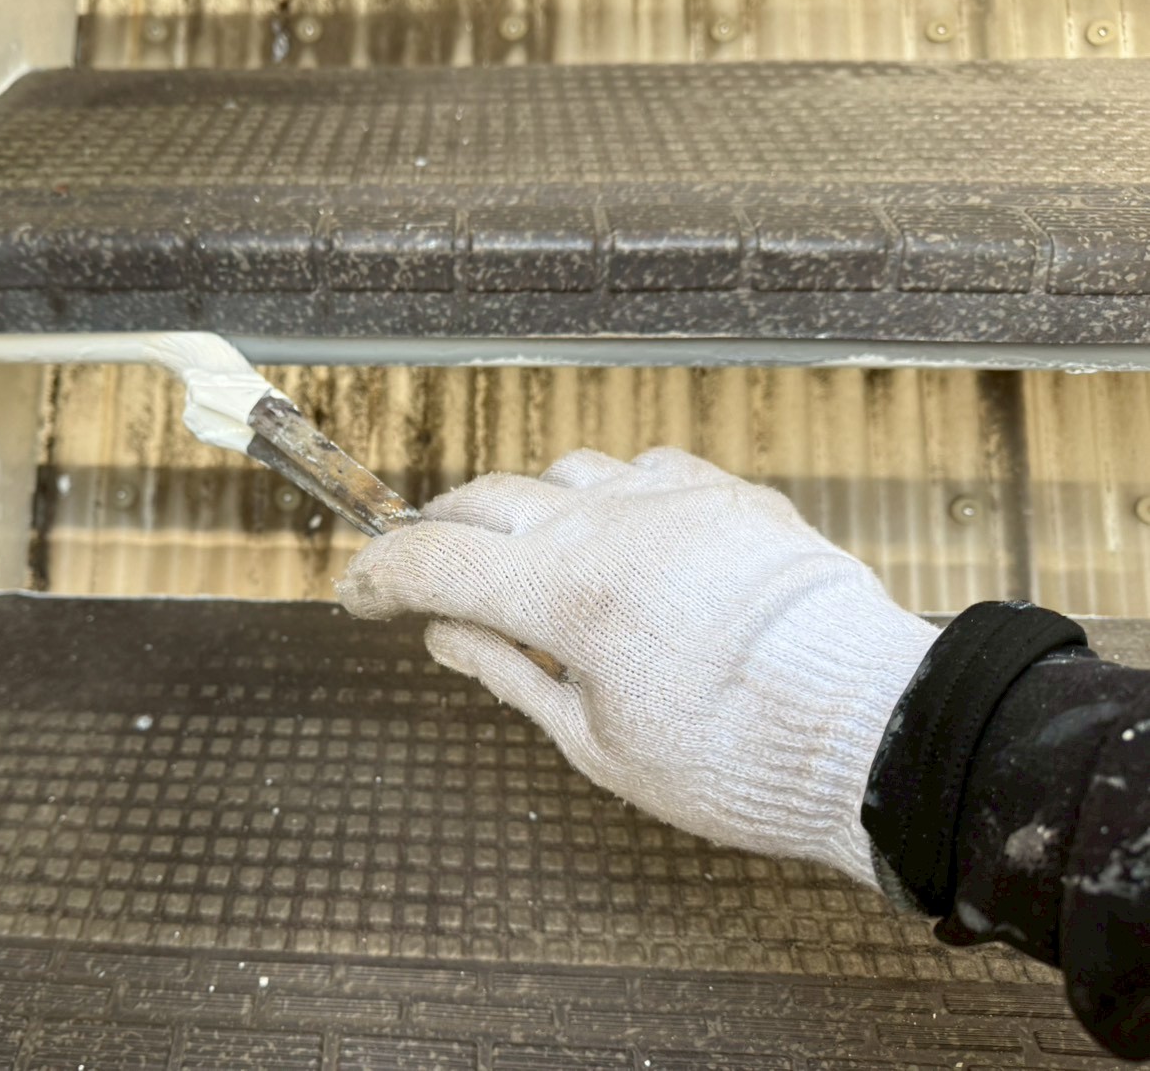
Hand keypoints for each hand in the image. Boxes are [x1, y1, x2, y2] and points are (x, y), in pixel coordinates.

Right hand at [338, 448, 937, 884]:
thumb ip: (510, 673)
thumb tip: (445, 633)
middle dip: (438, 534)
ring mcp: (673, 498)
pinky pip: (643, 470)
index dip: (376, 577)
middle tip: (423, 573)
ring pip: (562, 472)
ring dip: (525, 510)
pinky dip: (609, 498)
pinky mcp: (729, 494)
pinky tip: (621, 539)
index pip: (431, 562)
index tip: (355, 594)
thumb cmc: (739, 759)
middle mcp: (609, 524)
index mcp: (563, 592)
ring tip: (528, 560)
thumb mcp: (596, 742)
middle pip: (483, 499)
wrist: (873, 731)